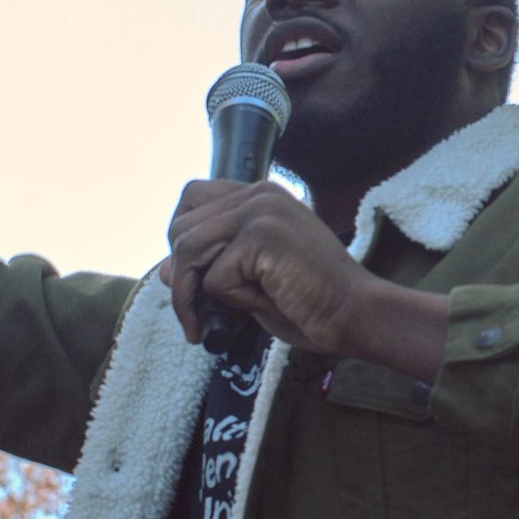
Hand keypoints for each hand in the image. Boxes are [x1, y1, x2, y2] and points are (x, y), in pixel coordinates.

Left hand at [160, 181, 377, 353]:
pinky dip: (229, 302)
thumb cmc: (311, 301)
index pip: (193, 199)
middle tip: (195, 312)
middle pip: (181, 225)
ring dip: (189, 295)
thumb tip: (163, 271)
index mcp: (261, 195)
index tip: (193, 280)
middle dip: (180, 274)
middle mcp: (259, 194)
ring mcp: (261, 211)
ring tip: (203, 324)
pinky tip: (261, 305)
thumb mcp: (251, 279)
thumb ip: (213, 265)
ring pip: (188, 249)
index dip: (183, 241)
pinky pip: (215, 277)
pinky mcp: (263, 236)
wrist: (355, 313)